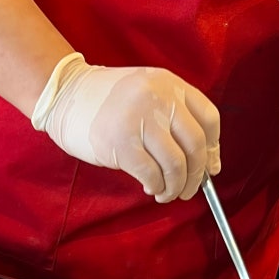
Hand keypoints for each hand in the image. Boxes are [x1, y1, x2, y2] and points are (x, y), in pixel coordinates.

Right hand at [31, 52, 219, 202]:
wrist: (65, 95)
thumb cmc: (106, 101)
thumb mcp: (146, 94)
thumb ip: (173, 118)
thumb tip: (205, 162)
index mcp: (170, 85)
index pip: (209, 119)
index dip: (213, 149)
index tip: (209, 167)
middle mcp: (160, 99)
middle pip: (195, 145)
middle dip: (196, 175)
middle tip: (188, 190)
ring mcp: (140, 120)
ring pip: (175, 164)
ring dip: (175, 186)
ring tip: (167, 193)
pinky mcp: (122, 143)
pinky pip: (151, 174)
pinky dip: (156, 187)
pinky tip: (151, 188)